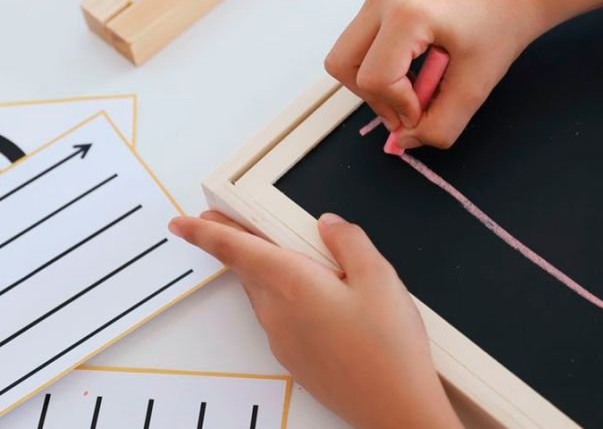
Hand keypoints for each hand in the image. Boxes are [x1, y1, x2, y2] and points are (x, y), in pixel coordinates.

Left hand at [169, 211, 462, 428]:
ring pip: (262, 291)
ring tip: (281, 252)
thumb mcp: (379, 276)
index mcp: (293, 284)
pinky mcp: (295, 356)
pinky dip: (280, 293)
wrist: (395, 408)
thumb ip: (348, 240)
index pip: (235, 250)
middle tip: (223, 221)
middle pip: (246, 268)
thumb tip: (329, 224)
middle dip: (232, 243)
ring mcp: (283, 338)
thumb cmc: (389, 347)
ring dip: (260, 268)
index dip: (205, 233)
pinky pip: (276, 314)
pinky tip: (311, 294)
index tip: (181, 223)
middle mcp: (279, 312)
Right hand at [324, 0, 546, 149]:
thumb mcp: (474, 89)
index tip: (425, 112)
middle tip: (411, 107)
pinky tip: (411, 70)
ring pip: (346, 57)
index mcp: (408, 13)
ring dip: (374, 84)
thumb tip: (403, 141)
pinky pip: (359, 46)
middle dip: (374, 97)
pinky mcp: (379, 1)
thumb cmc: (499, 32)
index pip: (375, 77)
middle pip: (344, 65)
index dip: (398, 106)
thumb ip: (438, 126)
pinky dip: (378, 68)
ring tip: (413, 88)